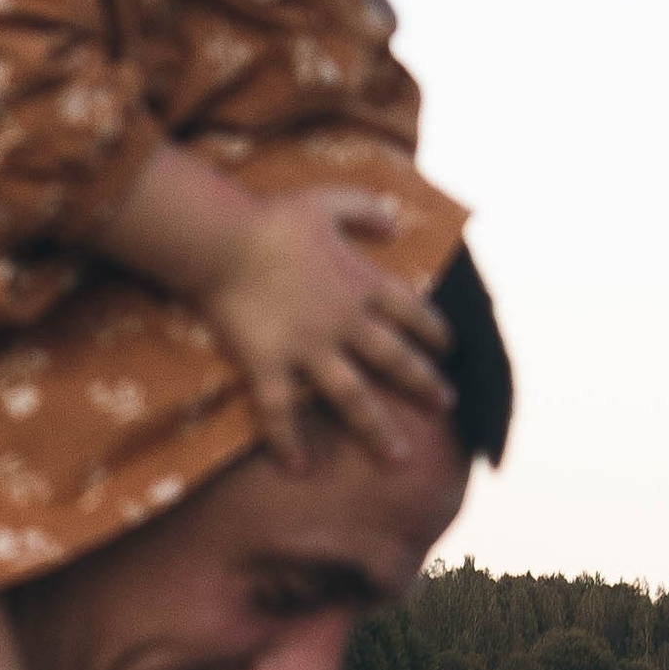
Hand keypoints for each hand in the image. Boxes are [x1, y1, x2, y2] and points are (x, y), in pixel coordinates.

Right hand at [205, 190, 450, 470]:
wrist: (222, 240)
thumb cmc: (272, 218)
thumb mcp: (327, 200)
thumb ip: (366, 209)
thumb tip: (397, 223)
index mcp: (361, 283)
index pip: (411, 311)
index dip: (433, 329)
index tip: (446, 347)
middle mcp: (344, 322)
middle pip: (395, 360)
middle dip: (424, 385)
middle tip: (445, 406)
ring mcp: (308, 349)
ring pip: (353, 398)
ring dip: (378, 430)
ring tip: (399, 458)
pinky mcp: (268, 366)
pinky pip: (280, 412)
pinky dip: (289, 442)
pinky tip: (299, 468)